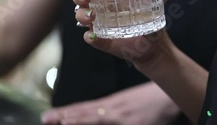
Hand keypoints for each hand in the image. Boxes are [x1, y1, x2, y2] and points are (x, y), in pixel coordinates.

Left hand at [41, 82, 179, 124]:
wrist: (170, 95)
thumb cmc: (150, 99)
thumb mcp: (129, 103)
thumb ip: (114, 109)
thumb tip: (100, 114)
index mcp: (112, 104)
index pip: (85, 109)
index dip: (67, 112)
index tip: (49, 115)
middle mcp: (114, 110)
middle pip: (86, 113)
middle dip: (64, 117)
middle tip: (46, 118)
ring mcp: (123, 117)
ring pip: (96, 118)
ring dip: (77, 119)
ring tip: (60, 120)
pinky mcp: (133, 123)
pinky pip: (112, 124)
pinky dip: (99, 123)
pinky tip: (88, 122)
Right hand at [72, 0, 173, 69]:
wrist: (153, 44)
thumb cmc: (149, 18)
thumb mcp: (155, 4)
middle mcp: (99, 8)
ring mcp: (99, 25)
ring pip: (81, 17)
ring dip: (82, 15)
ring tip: (92, 15)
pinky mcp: (103, 41)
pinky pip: (92, 40)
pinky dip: (91, 38)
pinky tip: (92, 36)